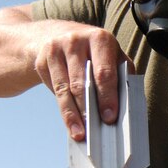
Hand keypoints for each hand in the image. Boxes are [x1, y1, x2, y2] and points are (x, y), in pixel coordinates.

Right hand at [33, 20, 129, 139]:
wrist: (58, 34)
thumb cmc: (95, 52)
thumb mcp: (111, 55)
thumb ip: (121, 75)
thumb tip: (126, 105)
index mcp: (100, 38)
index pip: (104, 72)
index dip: (107, 96)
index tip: (109, 117)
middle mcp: (76, 41)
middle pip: (81, 82)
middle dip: (89, 109)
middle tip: (95, 131)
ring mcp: (55, 50)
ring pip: (64, 89)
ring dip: (72, 115)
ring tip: (80, 133)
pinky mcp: (42, 61)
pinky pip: (54, 90)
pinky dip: (63, 108)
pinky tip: (70, 123)